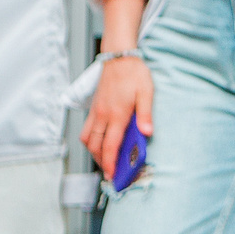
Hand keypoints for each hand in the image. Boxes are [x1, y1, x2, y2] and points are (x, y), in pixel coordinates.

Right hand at [81, 56, 152, 173]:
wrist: (119, 58)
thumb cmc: (135, 74)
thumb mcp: (146, 93)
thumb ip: (146, 114)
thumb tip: (147, 133)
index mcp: (116, 114)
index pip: (110, 145)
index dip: (110, 162)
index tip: (112, 175)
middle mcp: (102, 115)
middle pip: (96, 146)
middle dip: (101, 162)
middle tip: (110, 173)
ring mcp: (96, 112)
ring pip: (88, 138)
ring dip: (94, 152)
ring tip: (105, 161)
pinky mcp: (94, 108)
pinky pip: (87, 129)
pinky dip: (91, 140)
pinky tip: (101, 143)